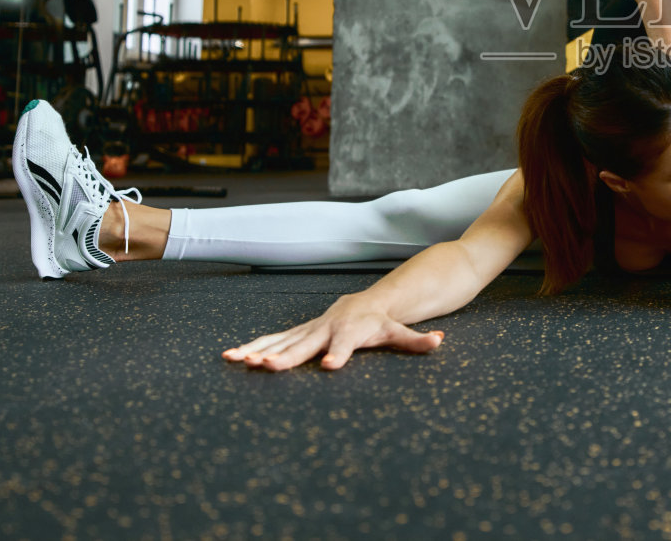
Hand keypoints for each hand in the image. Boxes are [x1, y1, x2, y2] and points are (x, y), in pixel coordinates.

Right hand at [222, 292, 443, 371]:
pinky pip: (272, 340)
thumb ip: (417, 340)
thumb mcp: (400, 332)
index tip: (328, 367)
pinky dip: (252, 346)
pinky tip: (231, 356)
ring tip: (236, 359)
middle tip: (266, 366)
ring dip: (258, 350)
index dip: (338, 355)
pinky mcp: (297, 333)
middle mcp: (325, 329)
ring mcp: (308, 330)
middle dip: (284, 356)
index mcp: (350, 332)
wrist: (364, 303)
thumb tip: (439, 340)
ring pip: (280, 340)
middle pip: (303, 344)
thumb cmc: (381, 322)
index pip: (344, 346)